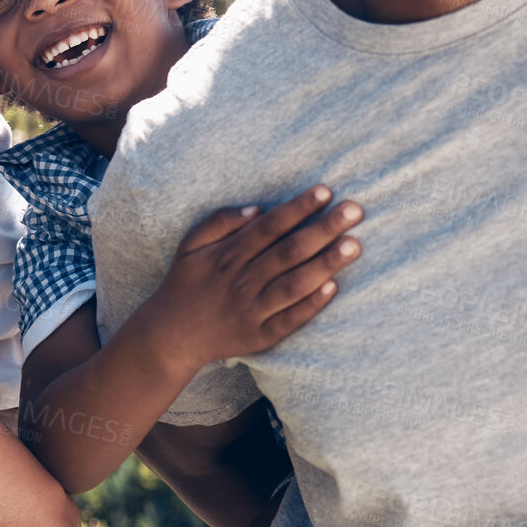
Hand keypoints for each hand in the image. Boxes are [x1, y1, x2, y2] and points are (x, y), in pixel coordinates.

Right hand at [138, 184, 361, 375]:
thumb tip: (255, 208)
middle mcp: (242, 281)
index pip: (269, 226)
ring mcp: (253, 310)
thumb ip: (219, 222)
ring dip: (325, 264)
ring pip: (294, 284)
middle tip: (354, 210)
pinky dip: (311, 305)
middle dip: (323, 229)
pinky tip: (334, 287)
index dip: (298, 208)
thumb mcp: (190, 245)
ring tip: (354, 245)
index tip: (325, 191)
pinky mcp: (261, 335)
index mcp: (227, 256)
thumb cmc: (185, 283)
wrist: (171, 335)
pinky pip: (290, 320)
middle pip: (288, 251)